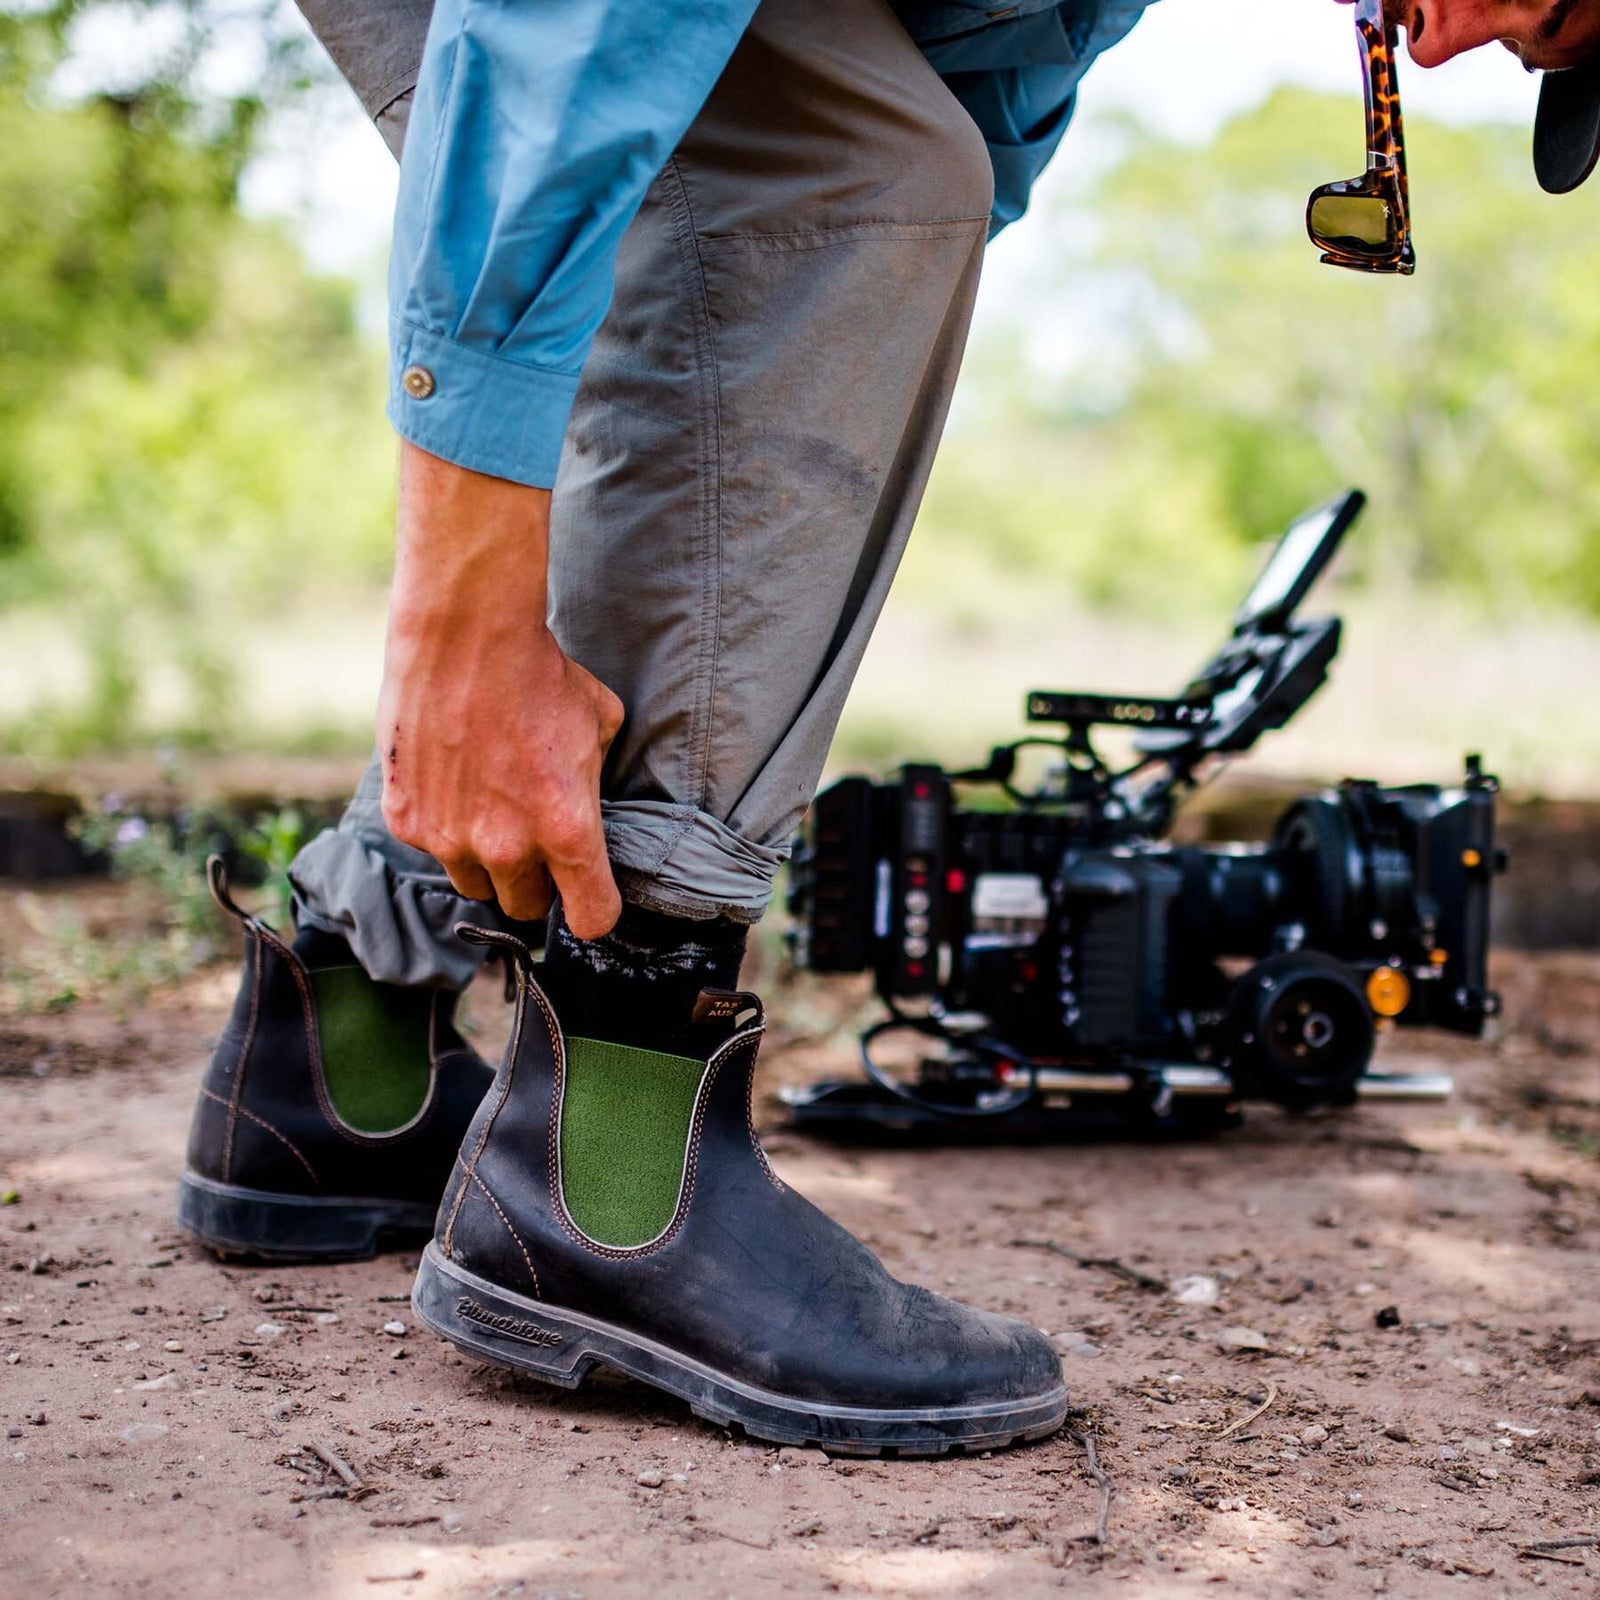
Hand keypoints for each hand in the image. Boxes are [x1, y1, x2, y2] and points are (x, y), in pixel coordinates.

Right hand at [376, 443, 624, 935]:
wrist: (466, 636)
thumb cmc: (543, 675)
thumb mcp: (600, 726)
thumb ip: (596, 782)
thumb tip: (592, 803)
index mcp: (569, 830)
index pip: (591, 919)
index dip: (595, 909)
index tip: (590, 896)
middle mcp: (507, 847)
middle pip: (526, 908)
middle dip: (537, 883)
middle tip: (535, 840)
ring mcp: (450, 838)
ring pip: (475, 885)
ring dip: (486, 862)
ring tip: (490, 808)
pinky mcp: (407, 820)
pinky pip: (432, 847)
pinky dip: (443, 826)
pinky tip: (452, 781)